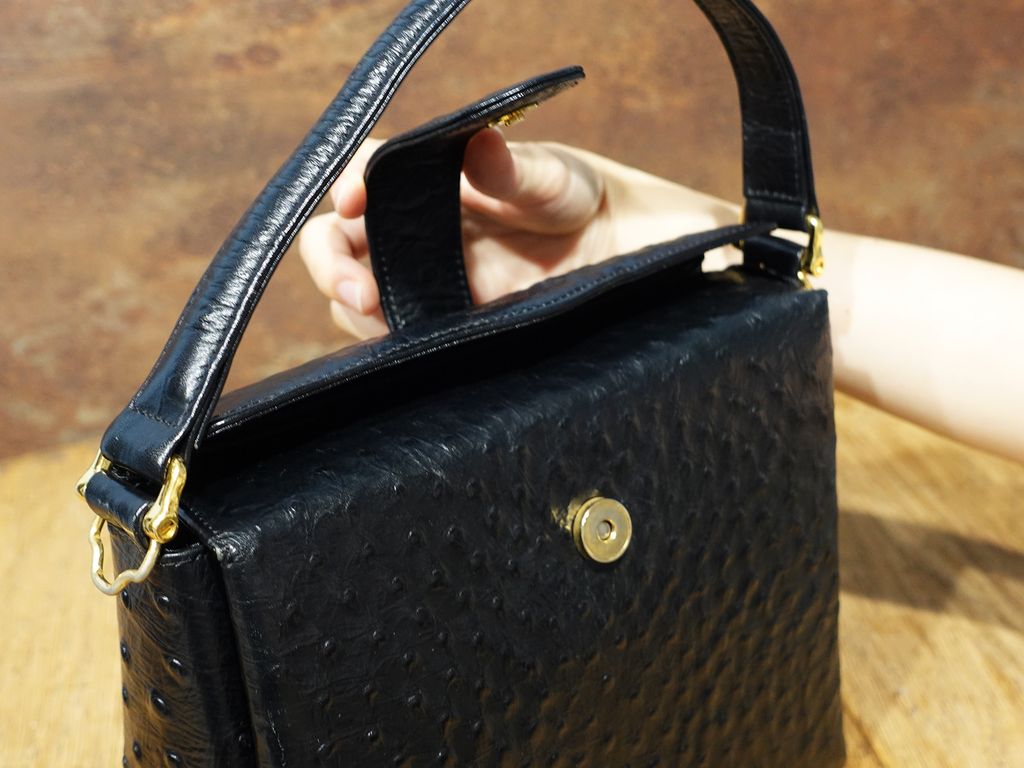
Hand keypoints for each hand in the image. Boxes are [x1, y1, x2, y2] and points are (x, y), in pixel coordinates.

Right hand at [298, 128, 736, 338]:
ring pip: (357, 290)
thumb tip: (481, 144)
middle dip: (332, 263)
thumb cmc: (580, 198)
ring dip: (355, 306)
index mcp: (430, 178)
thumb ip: (516, 168)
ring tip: (382, 318)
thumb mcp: (554, 179)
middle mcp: (415, 226)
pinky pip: (394, 330)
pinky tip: (400, 341)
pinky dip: (384, 337)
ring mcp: (424, 276)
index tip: (356, 199)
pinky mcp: (441, 318)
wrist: (617, 253)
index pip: (367, 172)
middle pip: (338, 239)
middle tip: (361, 291)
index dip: (349, 183)